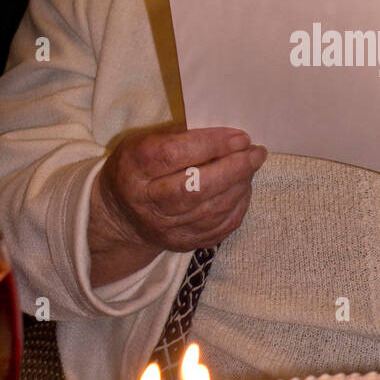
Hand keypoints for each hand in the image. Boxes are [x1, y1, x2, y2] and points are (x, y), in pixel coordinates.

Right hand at [89, 125, 266, 285]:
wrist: (123, 217)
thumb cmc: (140, 169)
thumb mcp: (145, 143)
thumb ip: (179, 137)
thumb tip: (226, 135)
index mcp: (135, 168)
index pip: (175, 154)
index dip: (212, 144)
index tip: (240, 137)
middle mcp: (147, 201)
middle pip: (197, 187)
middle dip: (234, 168)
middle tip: (256, 153)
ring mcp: (166, 227)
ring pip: (213, 209)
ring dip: (241, 185)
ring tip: (252, 165)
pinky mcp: (183, 244)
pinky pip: (220, 227)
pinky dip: (239, 205)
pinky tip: (244, 188)